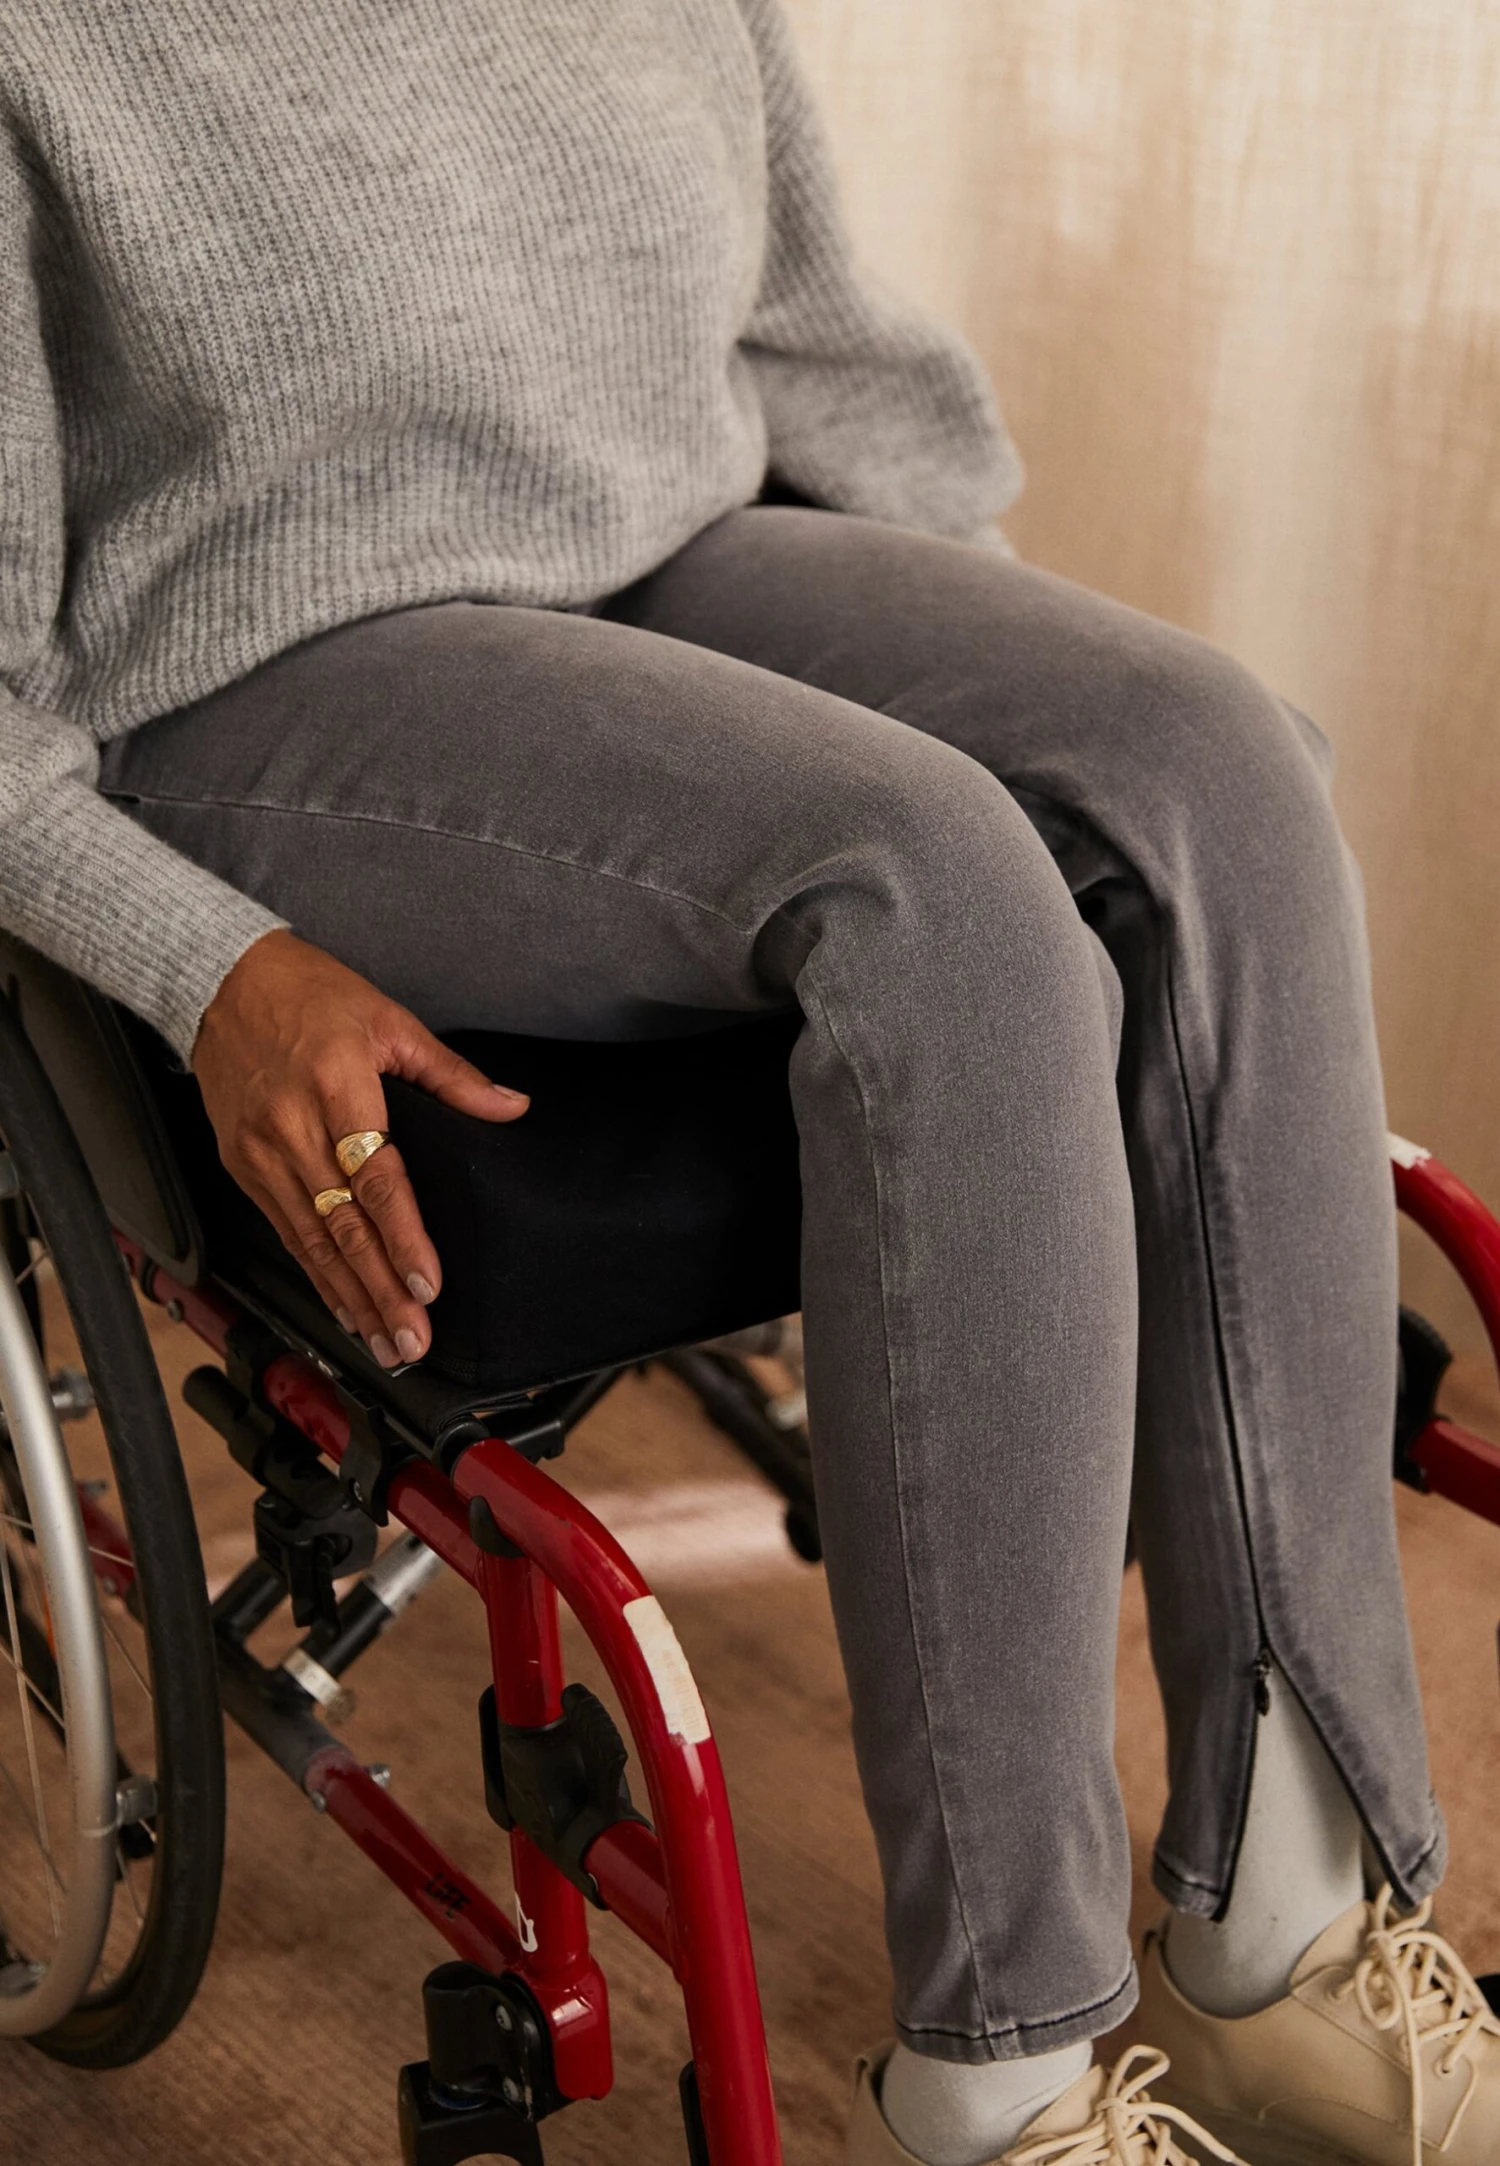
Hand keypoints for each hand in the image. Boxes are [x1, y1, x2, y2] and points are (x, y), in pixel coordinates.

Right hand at [191, 928, 527, 1366]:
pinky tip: (343, 1307)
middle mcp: (293, 1127)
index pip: (377, 1178)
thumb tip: (510, 1106)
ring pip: (312, 1240)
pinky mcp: (242, 1166)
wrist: (220, 981)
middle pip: (343, 1225)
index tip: (428, 1284)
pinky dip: (316, 1274)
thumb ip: (452, 1075)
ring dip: (350, 1297)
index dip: (403, 1238)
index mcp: (337, 1085)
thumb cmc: (309, 994)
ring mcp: (261, 1152)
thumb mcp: (390, 1020)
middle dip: (381, 1291)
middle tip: (412, 1339)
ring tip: (385, 1343)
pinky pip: (285, 1232)